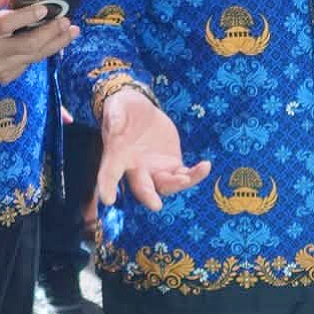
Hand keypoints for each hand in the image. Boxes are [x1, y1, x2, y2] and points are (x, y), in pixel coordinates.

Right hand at [0, 0, 77, 83]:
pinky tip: (55, 41)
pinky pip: (28, 64)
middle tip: (67, 22)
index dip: (26, 17)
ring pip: (33, 57)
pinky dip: (42, 52)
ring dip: (55, 44)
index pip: (6, 25)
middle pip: (27, 45)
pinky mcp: (5, 77)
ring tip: (71, 32)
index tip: (44, 9)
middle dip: (51, 33)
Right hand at [96, 87, 210, 211]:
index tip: (108, 200)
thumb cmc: (123, 110)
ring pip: (167, 186)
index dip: (107, 186)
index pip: (109, 173)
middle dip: (149, 196)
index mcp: (117, 157)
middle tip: (156, 205)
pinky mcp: (172, 165)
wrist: (139, 110)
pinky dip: (196, 174)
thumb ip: (115, 116)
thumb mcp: (117, 107)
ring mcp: (155, 170)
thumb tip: (114, 123)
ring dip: (178, 184)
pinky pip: (185, 176)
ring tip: (188, 176)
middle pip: (142, 188)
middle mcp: (136, 169)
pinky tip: (205, 166)